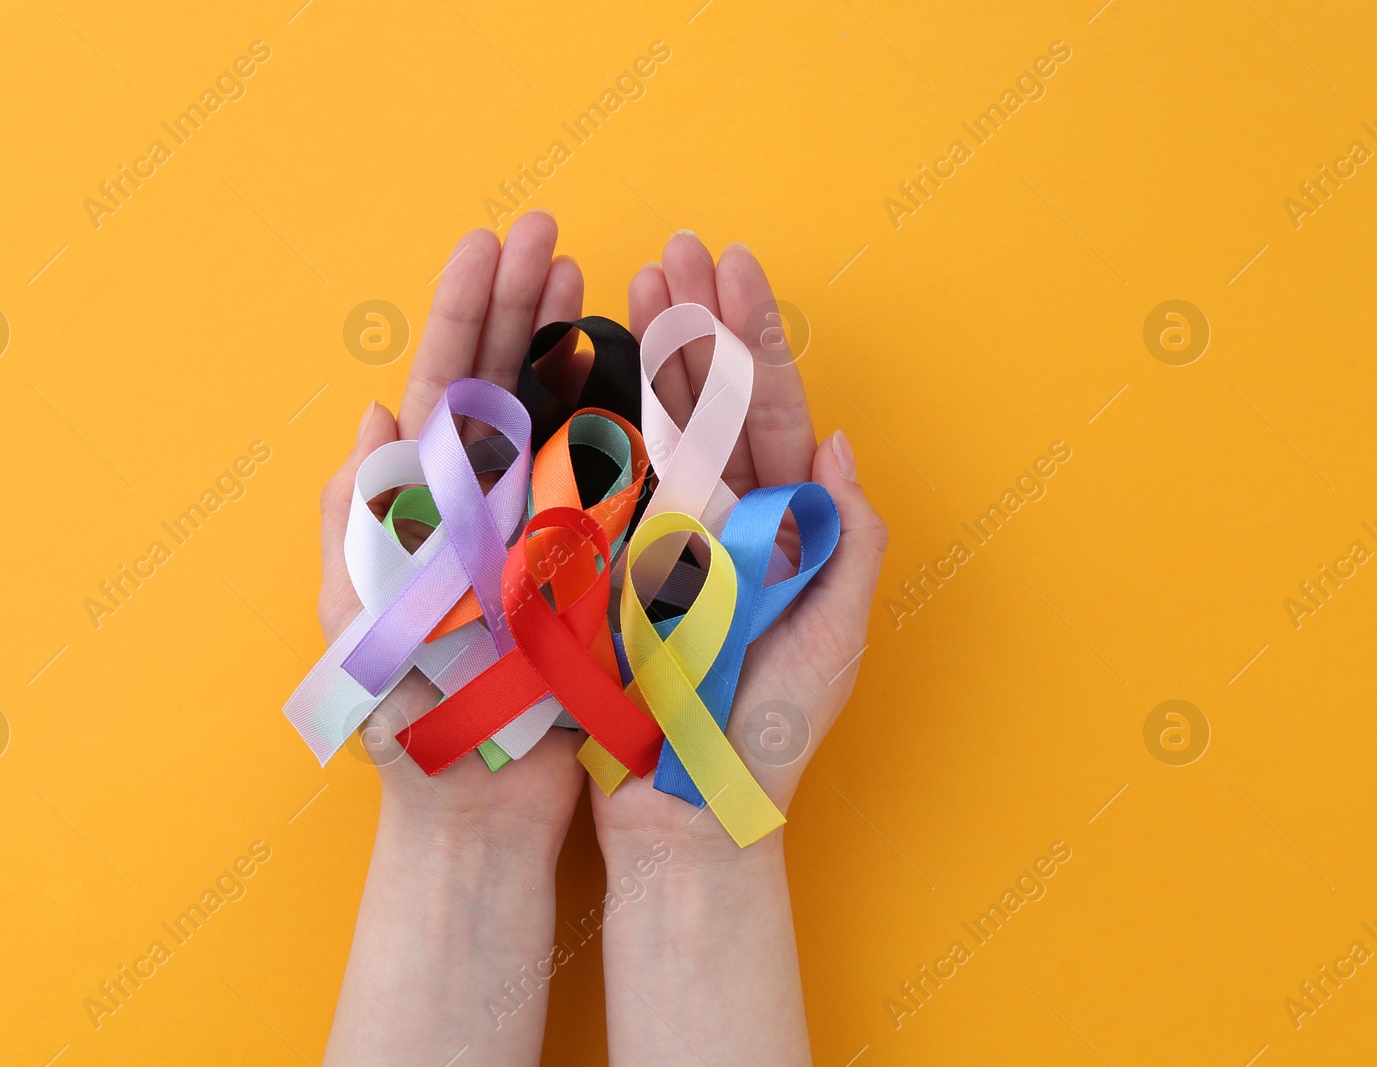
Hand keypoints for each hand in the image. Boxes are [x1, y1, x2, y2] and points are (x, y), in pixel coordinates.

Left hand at [315, 211, 589, 862]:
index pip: (442, 386)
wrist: (481, 804)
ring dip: (567, 342)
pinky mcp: (586, 563)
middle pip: (498, 381)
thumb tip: (370, 418)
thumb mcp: (357, 623)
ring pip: (555, 415)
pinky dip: (620, 418)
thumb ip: (356, 523)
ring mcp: (536, 528)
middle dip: (518, 302)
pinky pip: (606, 478)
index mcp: (422, 504)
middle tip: (547, 230)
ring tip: (586, 273)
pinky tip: (632, 368)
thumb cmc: (411, 722)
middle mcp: (480, 502)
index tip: (488, 244)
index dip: (463, 313)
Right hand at [590, 232, 889, 864]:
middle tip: (676, 247)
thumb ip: (847, 546)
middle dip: (699, 322)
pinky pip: (605, 482)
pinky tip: (585, 366)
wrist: (682, 810)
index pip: (773, 413)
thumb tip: (844, 450)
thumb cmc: (766, 733)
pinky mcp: (611, 563)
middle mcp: (725, 521)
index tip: (733, 268)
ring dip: (648, 354)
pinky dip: (595, 421)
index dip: (754, 338)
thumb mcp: (831, 642)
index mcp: (784, 528)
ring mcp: (664, 537)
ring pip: (657, 429)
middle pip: (715, 404)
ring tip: (631, 281)